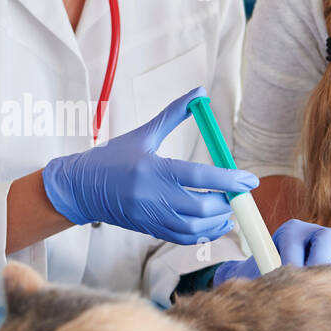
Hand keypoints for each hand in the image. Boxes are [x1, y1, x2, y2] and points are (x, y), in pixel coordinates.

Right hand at [41, 85, 257, 243]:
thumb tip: (200, 92)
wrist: (82, 188)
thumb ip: (173, 114)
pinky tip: (213, 223)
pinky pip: (182, 238)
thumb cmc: (112, 158)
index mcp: (152, 169)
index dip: (229, 179)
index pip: (199, 177)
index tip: (249, 180)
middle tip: (236, 194)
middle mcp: (151, 196)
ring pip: (194, 228)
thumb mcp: (143, 134)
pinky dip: (202, 234)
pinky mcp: (149, 230)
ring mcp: (150, 217)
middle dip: (225, 202)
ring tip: (228, 210)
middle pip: (200, 207)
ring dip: (217, 222)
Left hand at [211, 219, 330, 285]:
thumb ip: (251, 275)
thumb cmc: (267, 281)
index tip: (287, 273)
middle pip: (328, 237)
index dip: (292, 255)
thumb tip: (245, 278)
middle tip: (312, 282)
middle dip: (321, 262)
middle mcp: (313, 232)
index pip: (294, 236)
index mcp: (289, 233)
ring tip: (328, 283)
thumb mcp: (253, 276)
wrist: (283, 282)